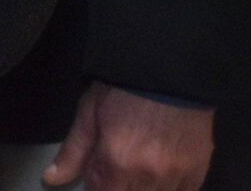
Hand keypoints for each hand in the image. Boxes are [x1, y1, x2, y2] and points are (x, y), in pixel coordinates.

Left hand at [45, 82, 213, 190]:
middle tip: (119, 166)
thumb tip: (51, 179)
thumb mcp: (89, 113)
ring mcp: (177, 176)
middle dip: (118, 186)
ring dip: (142, 188)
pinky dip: (169, 188)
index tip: (97, 171)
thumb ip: (73, 152)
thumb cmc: (123, 89)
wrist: (170, 72)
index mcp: (117, 161)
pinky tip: (161, 173)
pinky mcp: (198, 172)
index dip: (96, 184)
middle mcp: (148, 175)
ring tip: (138, 167)